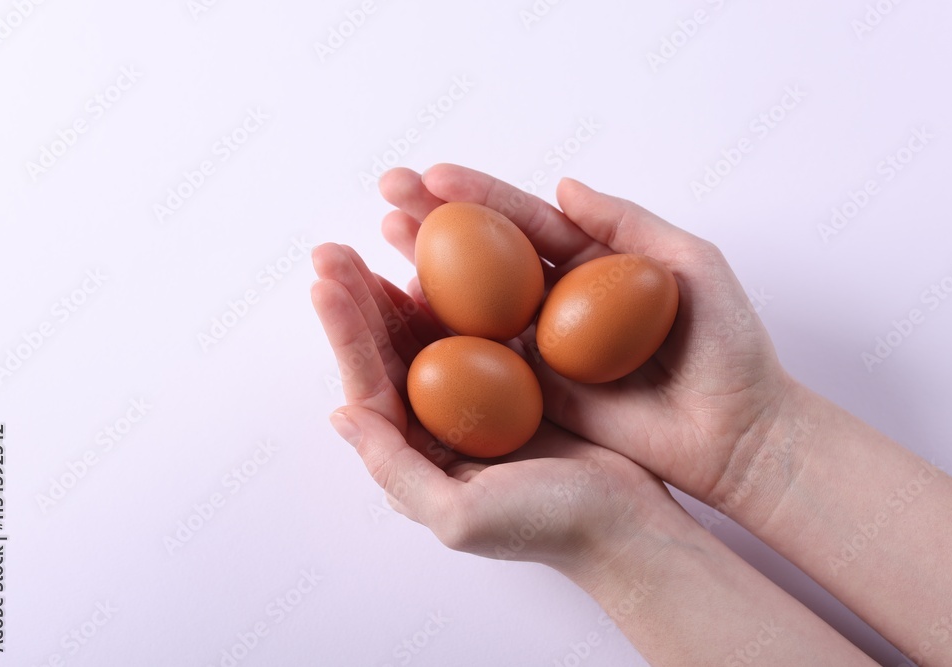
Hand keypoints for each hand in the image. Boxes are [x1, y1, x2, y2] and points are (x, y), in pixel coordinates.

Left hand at [311, 242, 671, 570]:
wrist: (626, 524)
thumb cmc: (548, 526)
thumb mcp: (459, 516)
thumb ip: (395, 469)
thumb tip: (340, 414)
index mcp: (417, 457)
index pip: (370, 386)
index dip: (345, 334)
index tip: (325, 283)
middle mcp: (437, 426)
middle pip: (387, 353)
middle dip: (357, 300)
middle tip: (331, 250)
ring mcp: (475, 402)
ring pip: (424, 336)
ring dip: (394, 290)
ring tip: (369, 243)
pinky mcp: (514, 382)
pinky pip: (474, 332)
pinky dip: (451, 298)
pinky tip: (436, 267)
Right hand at [379, 164, 792, 512]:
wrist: (736, 434)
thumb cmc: (729, 349)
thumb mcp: (694, 268)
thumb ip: (630, 224)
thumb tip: (563, 185)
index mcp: (595, 261)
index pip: (525, 218)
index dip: (477, 194)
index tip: (428, 176)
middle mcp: (560, 299)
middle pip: (486, 253)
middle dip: (434, 221)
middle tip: (385, 196)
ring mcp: (544, 345)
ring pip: (474, 302)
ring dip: (424, 270)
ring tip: (379, 239)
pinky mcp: (539, 391)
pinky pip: (484, 359)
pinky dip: (443, 335)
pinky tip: (402, 309)